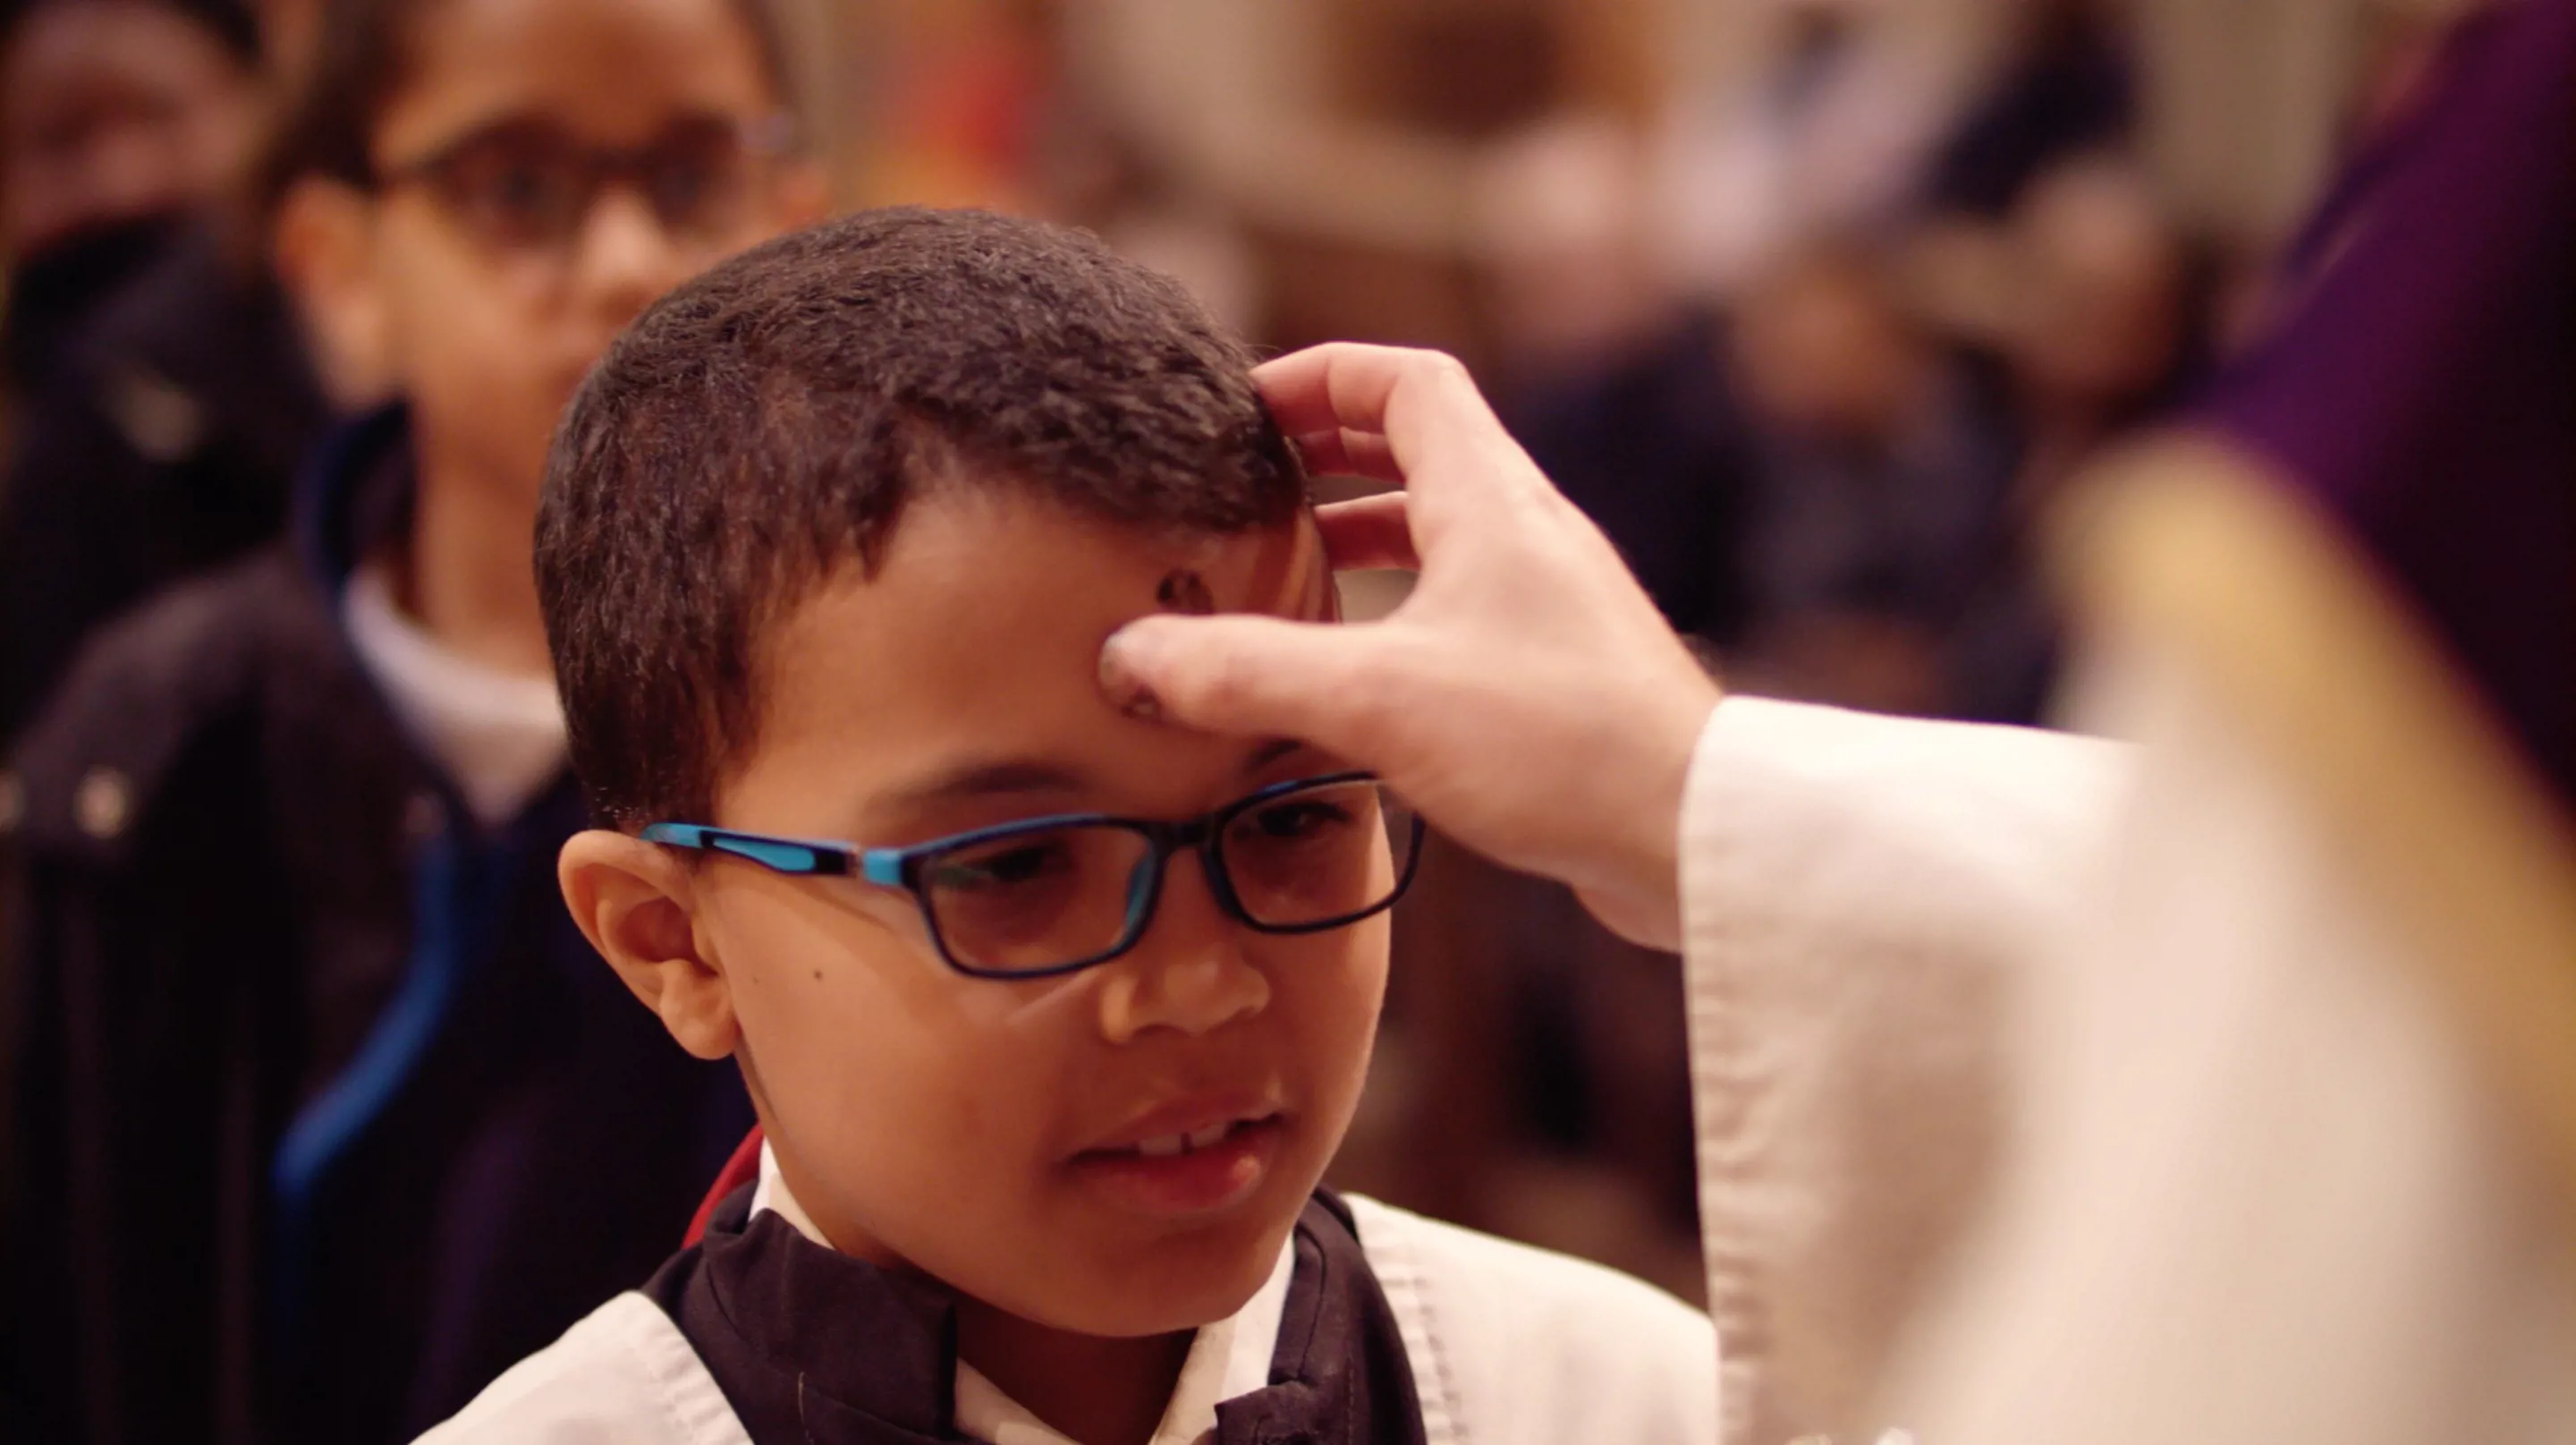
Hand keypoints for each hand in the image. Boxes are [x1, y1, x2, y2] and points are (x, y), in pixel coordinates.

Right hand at [1097, 344, 1719, 948]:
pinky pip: (1463, 614)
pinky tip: (1354, 680)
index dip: (1322, 374)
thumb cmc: (1558, 742)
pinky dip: (1397, 618)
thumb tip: (1130, 655)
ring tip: (1284, 574)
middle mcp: (1528, 535)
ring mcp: (1550, 606)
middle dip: (1329, 455)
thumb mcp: (1377, 700)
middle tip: (1249, 482)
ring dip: (1364, 541)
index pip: (1407, 380)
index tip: (1244, 403)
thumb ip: (1247, 672)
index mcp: (1492, 499)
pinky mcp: (1559, 678)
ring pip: (1444, 538)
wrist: (1696, 835)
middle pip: (1423, 452)